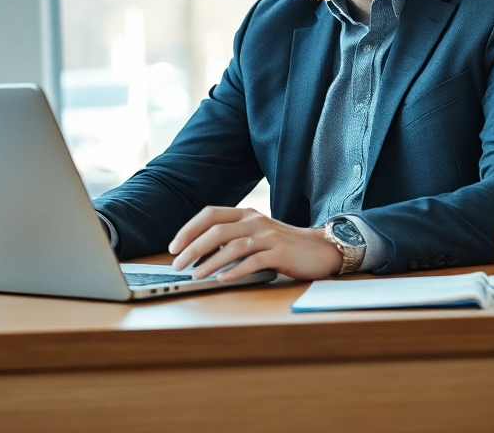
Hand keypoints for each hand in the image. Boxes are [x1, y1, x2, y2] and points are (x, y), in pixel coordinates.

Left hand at [168, 207, 343, 282]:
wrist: (320, 249)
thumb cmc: (283, 245)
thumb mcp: (255, 235)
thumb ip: (232, 237)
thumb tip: (197, 252)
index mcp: (246, 213)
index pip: (210, 214)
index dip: (189, 229)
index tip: (173, 247)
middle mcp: (255, 221)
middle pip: (217, 230)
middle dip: (192, 247)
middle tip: (178, 264)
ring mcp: (269, 236)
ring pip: (232, 246)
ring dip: (210, 262)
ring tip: (195, 275)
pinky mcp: (281, 253)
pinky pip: (253, 262)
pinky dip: (235, 271)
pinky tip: (222, 280)